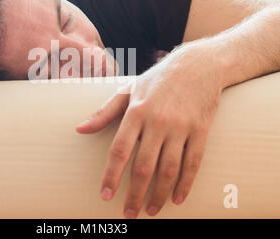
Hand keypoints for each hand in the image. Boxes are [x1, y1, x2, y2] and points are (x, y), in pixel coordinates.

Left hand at [76, 45, 223, 217]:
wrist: (197, 66)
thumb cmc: (157, 79)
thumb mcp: (127, 90)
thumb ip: (104, 112)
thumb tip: (80, 129)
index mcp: (136, 112)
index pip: (120, 150)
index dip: (111, 176)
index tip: (106, 195)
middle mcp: (158, 121)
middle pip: (144, 166)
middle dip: (135, 194)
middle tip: (129, 214)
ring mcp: (181, 127)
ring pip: (169, 169)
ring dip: (159, 194)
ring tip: (152, 211)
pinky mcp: (200, 130)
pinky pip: (193, 163)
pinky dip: (185, 184)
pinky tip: (177, 198)